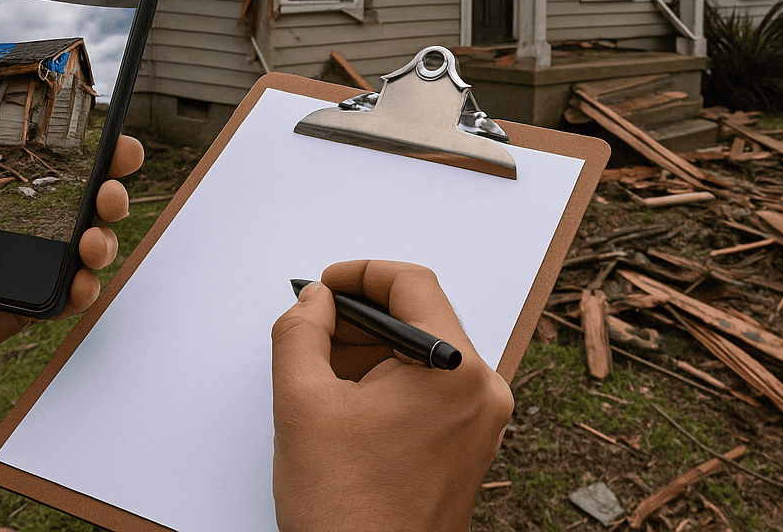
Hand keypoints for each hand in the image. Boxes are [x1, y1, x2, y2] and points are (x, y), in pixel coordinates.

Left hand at [0, 61, 140, 394]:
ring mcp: (18, 269)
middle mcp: (13, 224)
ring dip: (106, 237)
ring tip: (93, 235)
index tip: (111, 129)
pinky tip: (82, 278)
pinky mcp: (16, 311)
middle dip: (113, 186)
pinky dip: (86, 289)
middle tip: (112, 182)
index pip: (55, 159)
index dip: (92, 145)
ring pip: (87, 248)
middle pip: (85, 201)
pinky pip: (66, 300)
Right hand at [270, 260, 513, 531]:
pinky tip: (345, 405)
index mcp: (455, 370)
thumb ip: (301, 333)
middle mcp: (482, 391)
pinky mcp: (469, 448)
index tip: (324, 285)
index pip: (413, 284)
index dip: (361, 273)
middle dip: (360, 318)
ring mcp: (481, 423)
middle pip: (421, 319)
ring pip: (424, 356)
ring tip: (319, 375)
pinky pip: (431, 391)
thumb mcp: (302, 405)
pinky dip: (389, 384)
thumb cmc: (345, 512)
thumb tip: (314, 300)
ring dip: (371, 352)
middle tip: (311, 329)